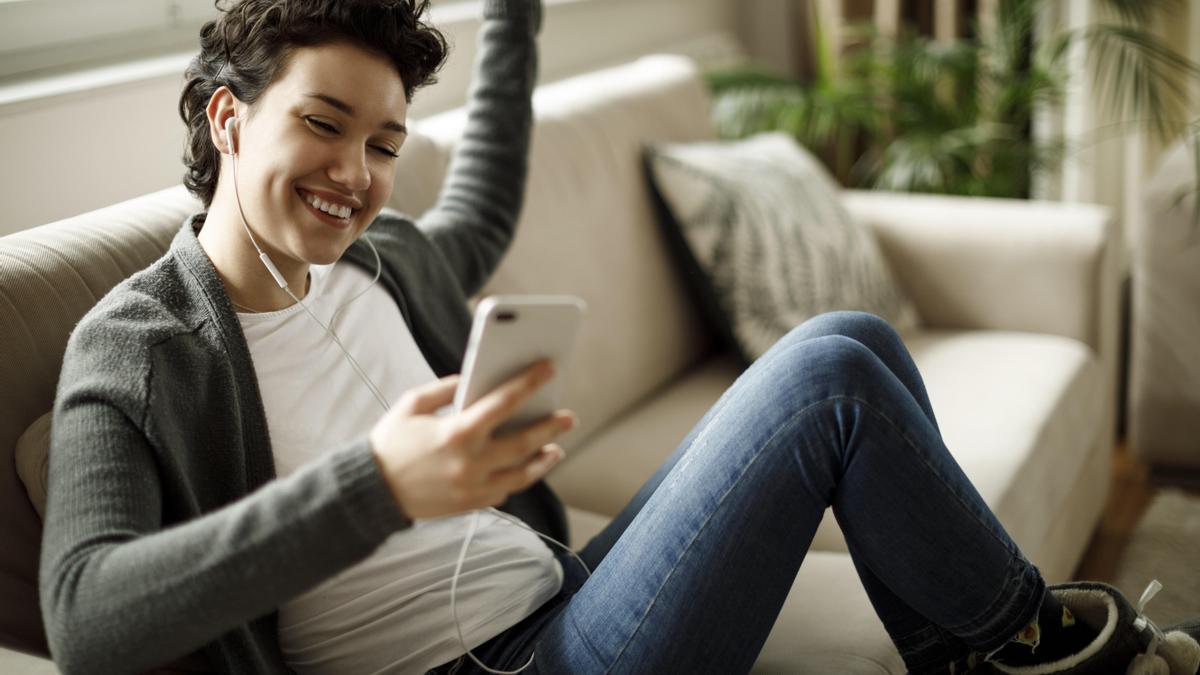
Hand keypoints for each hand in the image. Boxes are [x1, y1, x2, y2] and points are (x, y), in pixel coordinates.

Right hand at [368, 359, 575, 519]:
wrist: (370, 491)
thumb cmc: (390, 442)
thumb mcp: (412, 404)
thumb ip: (446, 388)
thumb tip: (476, 379)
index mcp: (456, 432)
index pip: (504, 403)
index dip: (529, 383)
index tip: (548, 370)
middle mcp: (470, 462)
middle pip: (524, 443)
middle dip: (550, 427)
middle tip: (568, 416)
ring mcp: (472, 488)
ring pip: (521, 474)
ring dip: (543, 460)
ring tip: (556, 447)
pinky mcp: (470, 505)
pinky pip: (505, 491)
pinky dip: (519, 478)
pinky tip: (529, 466)